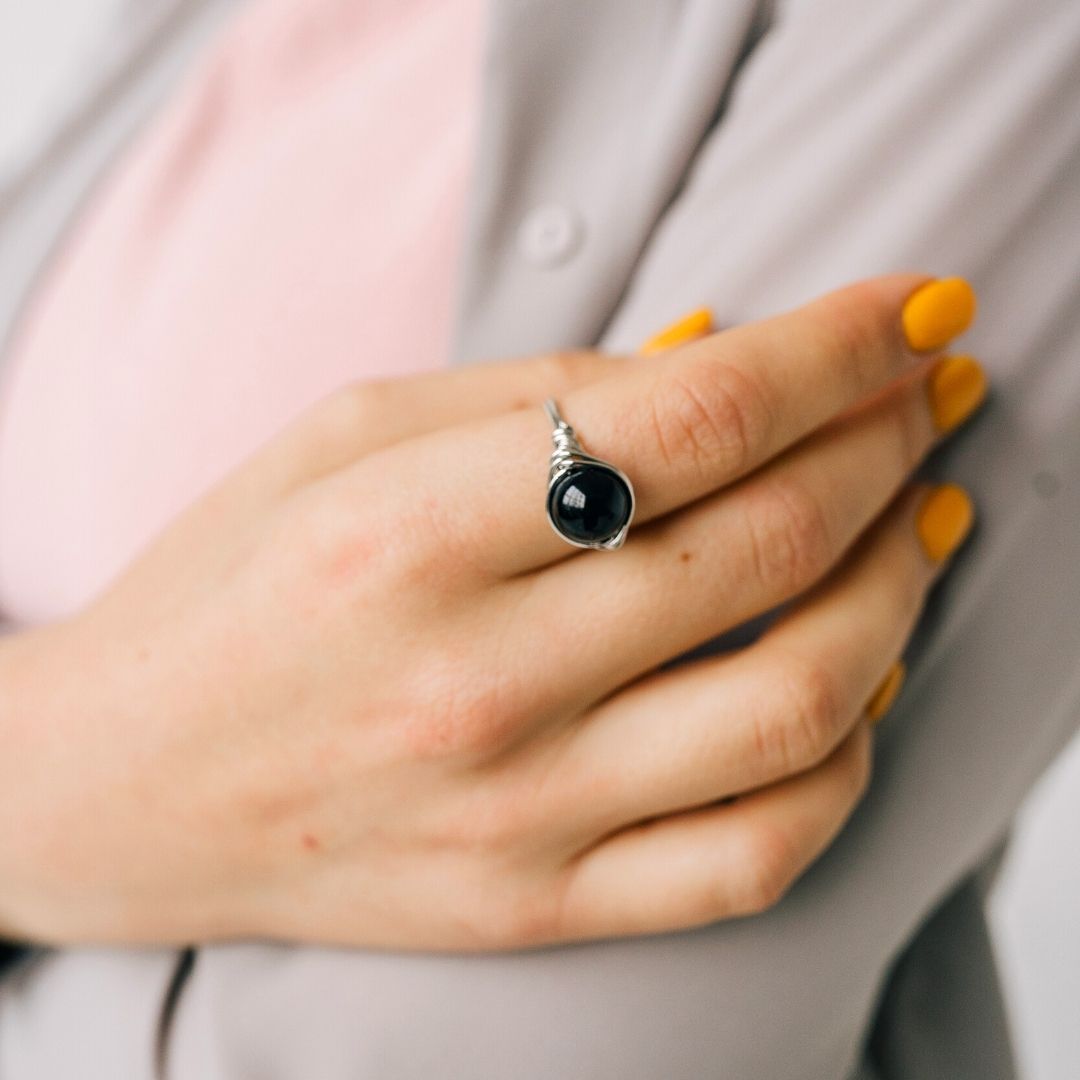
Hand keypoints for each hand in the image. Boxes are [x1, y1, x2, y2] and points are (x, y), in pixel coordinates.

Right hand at [0, 274, 984, 950]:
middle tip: (924, 396)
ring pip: (799, 700)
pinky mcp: (537, 906)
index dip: (839, 348)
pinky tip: (852, 681)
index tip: (912, 313)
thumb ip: (541, 390)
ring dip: (901, 587)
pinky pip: (756, 852)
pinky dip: (846, 756)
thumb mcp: (346, 436)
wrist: (124, 785)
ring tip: (919, 519)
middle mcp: (475, 682)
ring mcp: (517, 813)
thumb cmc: (230, 586)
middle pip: (771, 542)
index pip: (696, 419)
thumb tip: (724, 350)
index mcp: (411, 533)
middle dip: (887, 444)